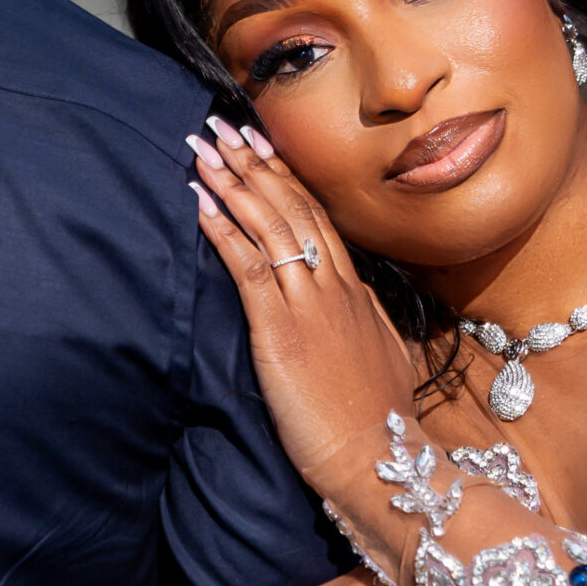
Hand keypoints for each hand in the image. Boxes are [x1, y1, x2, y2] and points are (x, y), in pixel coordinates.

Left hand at [187, 117, 417, 506]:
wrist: (379, 459)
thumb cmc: (378, 422)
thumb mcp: (387, 359)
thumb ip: (370, 325)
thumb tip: (362, 307)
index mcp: (356, 292)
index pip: (317, 219)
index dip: (286, 179)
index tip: (262, 147)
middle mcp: (334, 287)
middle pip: (292, 208)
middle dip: (254, 163)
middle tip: (222, 125)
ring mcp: (310, 305)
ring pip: (270, 226)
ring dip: (232, 182)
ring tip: (203, 147)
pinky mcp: (282, 330)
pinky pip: (249, 266)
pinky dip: (223, 229)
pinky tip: (200, 202)